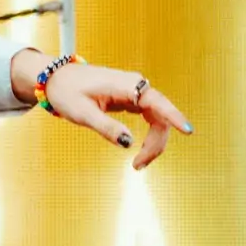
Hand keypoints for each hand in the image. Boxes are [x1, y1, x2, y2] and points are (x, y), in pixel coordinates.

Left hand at [17, 52, 191, 168]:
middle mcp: (135, 86)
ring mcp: (135, 92)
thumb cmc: (67, 93)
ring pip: (158, 119)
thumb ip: (106, 127)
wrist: (57, 79)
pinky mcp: (132, 98)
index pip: (157, 102)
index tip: (188, 131)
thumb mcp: (83, 113)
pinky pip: (150, 118)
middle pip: (161, 116)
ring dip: (154, 142)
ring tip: (138, 164)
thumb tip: (128, 143)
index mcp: (125, 85)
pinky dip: (149, 136)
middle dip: (156, 143)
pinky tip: (140, 150)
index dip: (174, 116)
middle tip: (138, 166)